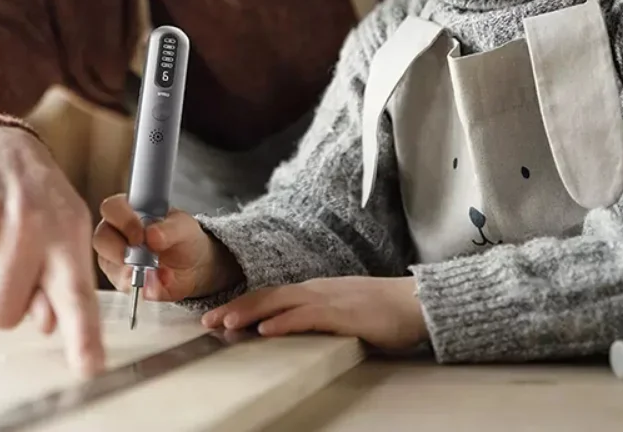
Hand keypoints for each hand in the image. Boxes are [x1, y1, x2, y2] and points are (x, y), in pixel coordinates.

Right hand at [0, 124, 103, 376]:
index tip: (89, 367)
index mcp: (68, 233)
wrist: (0, 148)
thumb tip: (49, 323)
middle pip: (2, 312)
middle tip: (5, 266)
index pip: (76, 293)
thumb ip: (60, 290)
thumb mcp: (62, 241)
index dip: (82, 335)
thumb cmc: (37, 208)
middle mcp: (29, 217)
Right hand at [92, 194, 241, 301]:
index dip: (122, 220)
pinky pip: (121, 286)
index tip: (141, 235)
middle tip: (142, 257)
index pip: (112, 208)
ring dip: (129, 270)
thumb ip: (169, 229)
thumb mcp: (183, 227)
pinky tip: (156, 283)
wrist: (193, 265)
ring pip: (106, 264)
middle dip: (120, 249)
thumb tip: (152, 235)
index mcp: (128, 210)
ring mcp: (114, 258)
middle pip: (100, 238)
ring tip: (153, 271)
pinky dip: (140, 287)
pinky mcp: (121, 280)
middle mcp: (116, 232)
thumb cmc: (183, 237)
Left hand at [201, 276, 427, 351]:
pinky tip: (266, 330)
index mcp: (315, 291)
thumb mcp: (343, 313)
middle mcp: (315, 290)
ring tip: (225, 324)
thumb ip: (318, 319)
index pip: (270, 295)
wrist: (415, 303)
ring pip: (279, 302)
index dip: (243, 304)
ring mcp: (328, 299)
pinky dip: (283, 322)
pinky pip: (306, 316)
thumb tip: (293, 333)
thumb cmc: (383, 312)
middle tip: (207, 320)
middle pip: (266, 295)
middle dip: (235, 307)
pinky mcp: (343, 313)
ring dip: (249, 312)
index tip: (218, 315)